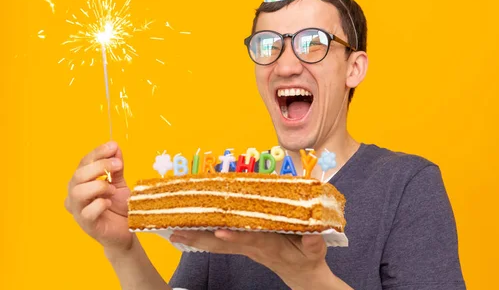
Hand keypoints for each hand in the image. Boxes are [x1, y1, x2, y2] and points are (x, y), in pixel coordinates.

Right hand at [65, 141, 132, 251]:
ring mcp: (78, 211)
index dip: (97, 153)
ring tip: (112, 189)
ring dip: (98, 186)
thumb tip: (114, 147)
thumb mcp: (118, 182)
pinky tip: (109, 203)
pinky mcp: (87, 225)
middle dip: (99, 166)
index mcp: (81, 182)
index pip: (83, 163)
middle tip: (118, 165)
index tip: (113, 146)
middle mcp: (75, 195)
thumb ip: (115, 167)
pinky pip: (87, 212)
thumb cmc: (118, 206)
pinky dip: (99, 204)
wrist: (126, 231)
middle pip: (78, 175)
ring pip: (77, 192)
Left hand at [170, 230, 348, 288]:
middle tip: (178, 233)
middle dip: (201, 238)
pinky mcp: (245, 246)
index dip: (235, 236)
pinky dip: (204, 237)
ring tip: (174, 233)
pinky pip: (221, 242)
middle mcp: (254, 247)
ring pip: (219, 243)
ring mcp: (247, 248)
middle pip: (224, 243)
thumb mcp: (316, 252)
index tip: (219, 231)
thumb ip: (313, 244)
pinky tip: (188, 234)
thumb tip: (312, 235)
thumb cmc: (309, 259)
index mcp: (270, 246)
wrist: (303, 275)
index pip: (250, 240)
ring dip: (196, 239)